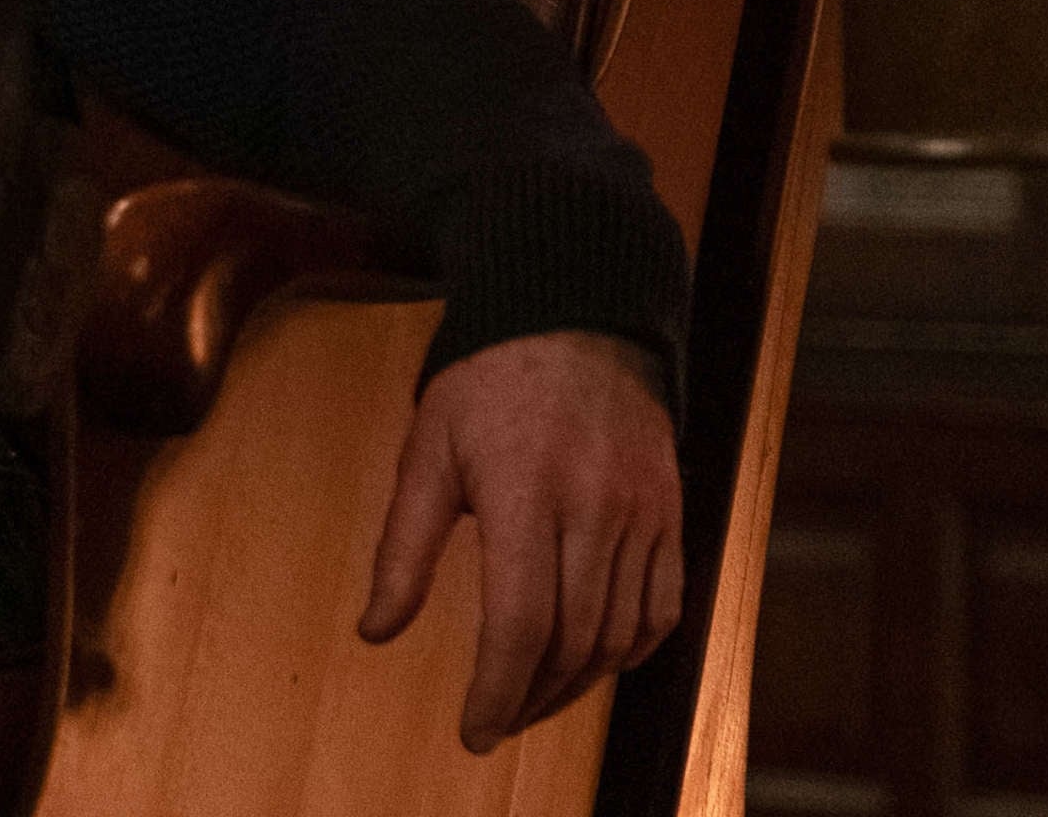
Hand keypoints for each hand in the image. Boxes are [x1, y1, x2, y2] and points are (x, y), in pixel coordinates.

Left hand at [356, 328, 680, 752]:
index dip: (498, 690)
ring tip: (533, 700)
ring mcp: (643, 512)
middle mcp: (594, 507)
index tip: (474, 731)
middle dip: (531, 697)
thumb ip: (403, 549)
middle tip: (497, 722)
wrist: (575, 317)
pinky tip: (595, 664)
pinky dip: (632, 650)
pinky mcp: (671, 513)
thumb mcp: (428, 453)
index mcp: (525, 492)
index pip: (520, 622)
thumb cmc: (487, 384)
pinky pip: (664, 606)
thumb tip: (375, 631)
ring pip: (621, 633)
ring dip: (578, 684)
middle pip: (573, 639)